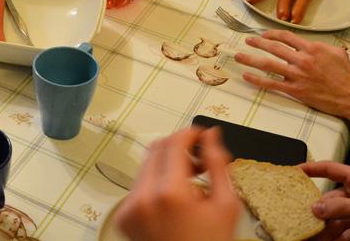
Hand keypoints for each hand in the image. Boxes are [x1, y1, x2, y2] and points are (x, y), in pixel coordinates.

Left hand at [114, 128, 241, 240]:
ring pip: (146, 166)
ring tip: (192, 180)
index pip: (174, 143)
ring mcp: (129, 208)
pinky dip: (156, 183)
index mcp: (169, 193)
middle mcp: (142, 197)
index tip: (202, 136)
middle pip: (156, 149)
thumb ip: (218, 165)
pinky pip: (139, 185)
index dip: (190, 133)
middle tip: (200, 157)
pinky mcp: (124, 216)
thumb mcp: (225, 206)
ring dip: (167, 164)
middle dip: (179, 146)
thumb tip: (211, 135)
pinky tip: (176, 199)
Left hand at [235, 30, 349, 119]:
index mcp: (311, 48)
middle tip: (247, 40)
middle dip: (258, 43)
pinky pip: (272, 83)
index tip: (264, 34)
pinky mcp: (295, 90)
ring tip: (239, 56)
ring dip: (251, 59)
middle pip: (274, 48)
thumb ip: (320, 45)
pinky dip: (258, 79)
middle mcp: (301, 60)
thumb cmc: (345, 75)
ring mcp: (297, 75)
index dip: (273, 34)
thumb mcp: (336, 52)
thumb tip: (309, 44)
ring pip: (269, 64)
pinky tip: (247, 76)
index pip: (287, 37)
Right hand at [301, 161, 349, 240]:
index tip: (293, 172)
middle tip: (299, 219)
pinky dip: (337, 239)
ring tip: (309, 236)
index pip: (332, 169)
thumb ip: (342, 209)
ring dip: (325, 229)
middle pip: (331, 201)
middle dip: (316, 210)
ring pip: (337, 221)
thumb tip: (315, 208)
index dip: (312, 169)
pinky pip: (346, 235)